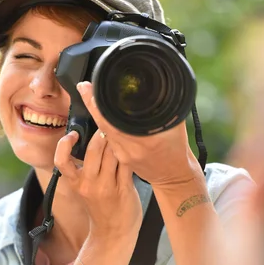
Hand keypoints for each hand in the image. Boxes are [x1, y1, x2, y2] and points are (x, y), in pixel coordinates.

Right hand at [54, 128, 142, 241]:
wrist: (113, 233)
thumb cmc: (99, 208)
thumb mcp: (84, 189)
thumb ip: (85, 168)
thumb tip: (92, 138)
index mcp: (75, 183)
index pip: (62, 161)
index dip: (64, 144)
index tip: (73, 134)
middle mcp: (89, 184)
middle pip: (94, 149)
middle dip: (101, 133)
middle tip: (107, 125)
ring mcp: (107, 187)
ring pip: (112, 153)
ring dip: (117, 141)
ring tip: (121, 134)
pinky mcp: (124, 188)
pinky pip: (126, 163)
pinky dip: (129, 153)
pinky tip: (131, 148)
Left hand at [77, 81, 202, 187]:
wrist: (175, 177)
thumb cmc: (178, 149)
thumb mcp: (175, 126)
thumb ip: (164, 109)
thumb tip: (155, 89)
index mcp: (146, 140)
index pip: (113, 120)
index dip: (98, 104)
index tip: (88, 88)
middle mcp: (131, 149)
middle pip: (103, 125)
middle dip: (92, 105)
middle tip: (85, 88)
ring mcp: (124, 156)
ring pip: (103, 133)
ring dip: (96, 116)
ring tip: (89, 97)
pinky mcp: (121, 160)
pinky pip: (109, 140)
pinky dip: (104, 127)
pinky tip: (101, 118)